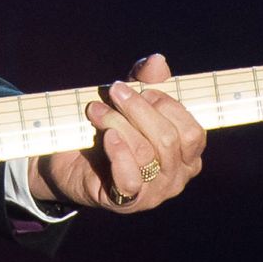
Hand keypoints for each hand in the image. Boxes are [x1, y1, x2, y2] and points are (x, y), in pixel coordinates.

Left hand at [30, 53, 205, 213]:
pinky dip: (118, 153)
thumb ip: (145, 81)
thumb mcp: (129, 101)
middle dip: (139, 109)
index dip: (167, 104)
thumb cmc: (109, 127)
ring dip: (117, 123)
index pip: (192, 131)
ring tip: (96, 109)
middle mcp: (177, 177)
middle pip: (169, 139)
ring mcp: (154, 193)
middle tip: (114, 91)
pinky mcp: (126, 201)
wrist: (70, 159)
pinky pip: (130, 179)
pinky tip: (106, 137)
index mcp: (187, 155)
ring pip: (146, 152)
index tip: (139, 88)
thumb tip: (157, 60)